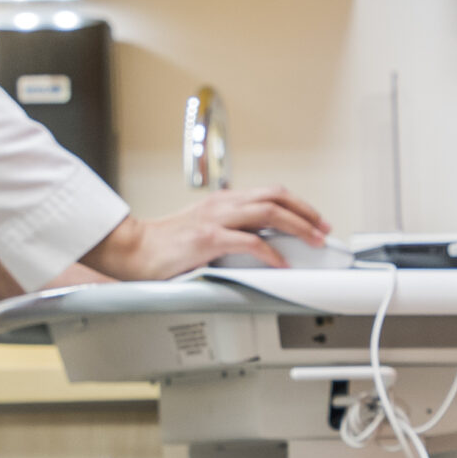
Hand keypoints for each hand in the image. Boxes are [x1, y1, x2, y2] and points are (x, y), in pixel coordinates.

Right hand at [83, 186, 329, 278]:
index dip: (298, 205)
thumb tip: (262, 244)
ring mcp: (216, 220)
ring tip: (313, 241)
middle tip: (323, 228)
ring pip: (269, 213)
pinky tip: (281, 264)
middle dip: (306, 212)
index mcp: (223, 201)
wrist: (133, 249)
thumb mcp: (204, 230)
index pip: (270, 194)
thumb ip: (230, 231)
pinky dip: (271, 253)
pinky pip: (249, 242)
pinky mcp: (208, 239)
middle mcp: (222, 204)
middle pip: (276, 197)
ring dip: (298, 226)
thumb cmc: (165, 244)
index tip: (315, 219)